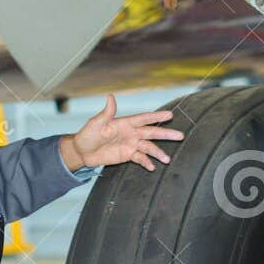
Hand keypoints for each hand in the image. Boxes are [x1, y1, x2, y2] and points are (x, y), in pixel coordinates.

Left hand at [59, 94, 184, 171]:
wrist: (82, 152)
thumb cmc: (87, 134)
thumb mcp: (96, 123)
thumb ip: (106, 112)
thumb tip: (110, 96)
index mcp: (125, 123)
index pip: (144, 118)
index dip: (156, 117)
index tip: (170, 115)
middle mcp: (131, 133)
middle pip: (152, 133)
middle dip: (166, 134)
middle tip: (181, 135)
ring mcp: (130, 145)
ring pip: (149, 148)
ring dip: (158, 153)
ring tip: (167, 159)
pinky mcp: (127, 155)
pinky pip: (140, 159)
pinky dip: (147, 162)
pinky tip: (153, 167)